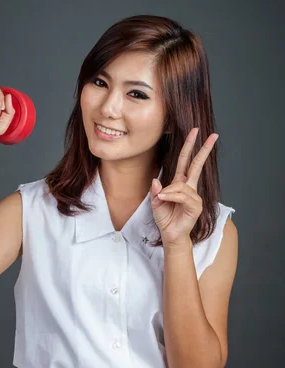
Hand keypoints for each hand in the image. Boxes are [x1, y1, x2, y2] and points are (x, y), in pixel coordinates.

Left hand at [150, 128, 218, 247]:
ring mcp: (194, 196)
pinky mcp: (196, 206)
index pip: (186, 161)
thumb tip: (157, 180)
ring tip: (162, 200)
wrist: (170, 235)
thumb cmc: (165, 219)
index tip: (196, 132)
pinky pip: (182, 195)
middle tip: (212, 135)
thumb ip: (156, 191)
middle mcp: (189, 188)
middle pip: (197, 164)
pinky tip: (165, 200)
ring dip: (168, 192)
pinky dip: (171, 196)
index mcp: (180, 183)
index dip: (190, 146)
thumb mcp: (155, 202)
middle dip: (203, 149)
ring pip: (181, 185)